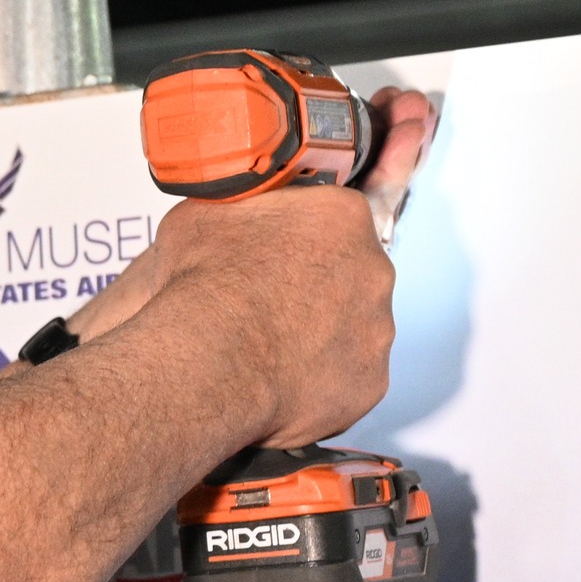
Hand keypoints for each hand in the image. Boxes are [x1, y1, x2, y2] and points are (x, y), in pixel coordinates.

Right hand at [66, 87, 435, 347]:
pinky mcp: (370, 382)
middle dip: (316, 283)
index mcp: (340, 216)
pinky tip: (280, 374)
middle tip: (270, 297)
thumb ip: (237, 203)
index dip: (316, 229)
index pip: (343, 211)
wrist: (208, 360)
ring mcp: (375, 328)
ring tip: (265, 341)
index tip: (303, 242)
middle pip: (351, 271)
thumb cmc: (206, 287)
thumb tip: (228, 199)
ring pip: (351, 326)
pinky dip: (321, 376)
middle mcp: (371, 269)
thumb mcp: (205, 212)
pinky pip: (348, 376)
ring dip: (317, 330)